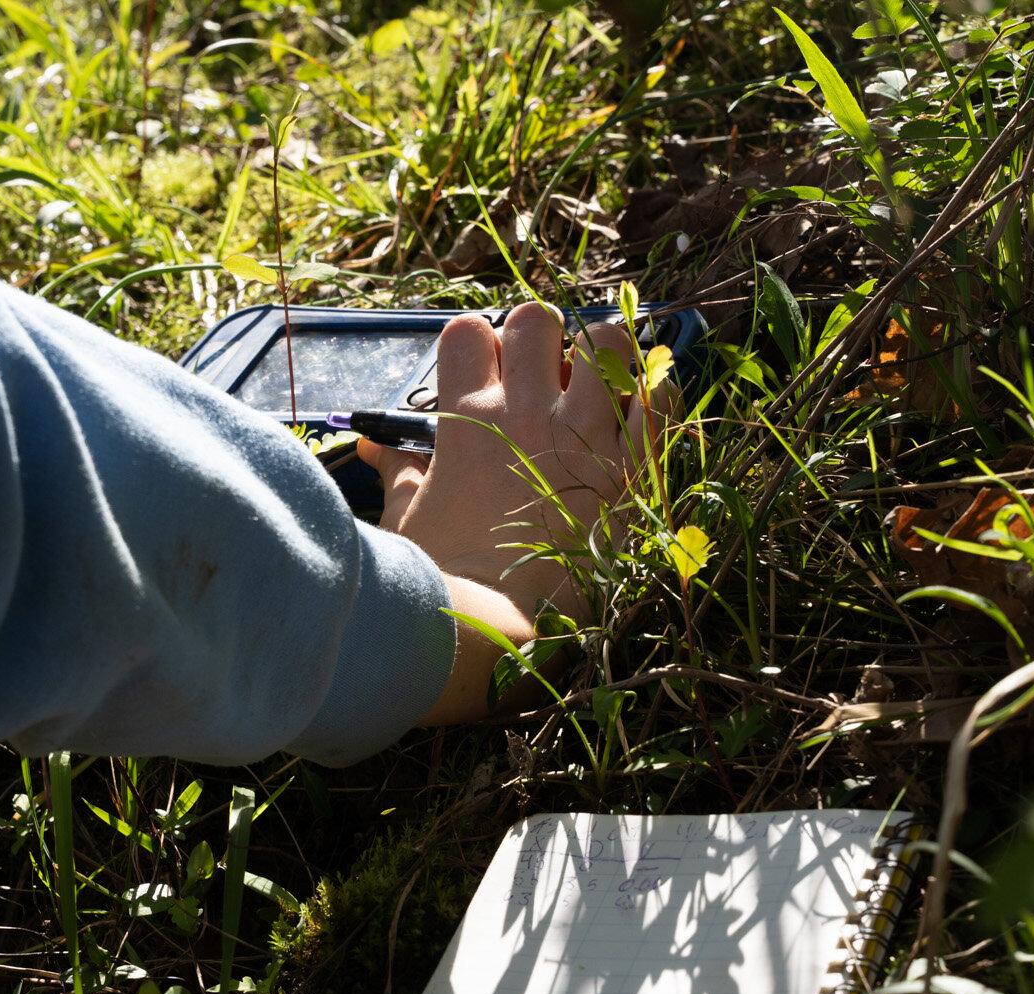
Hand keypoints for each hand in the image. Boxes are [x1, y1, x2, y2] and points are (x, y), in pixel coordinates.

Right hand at [358, 303, 658, 723]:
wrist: (500, 634)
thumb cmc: (444, 580)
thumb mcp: (408, 519)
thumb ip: (397, 470)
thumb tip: (372, 445)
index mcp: (468, 419)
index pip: (467, 331)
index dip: (477, 345)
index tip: (485, 376)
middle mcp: (528, 412)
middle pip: (536, 319)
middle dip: (538, 339)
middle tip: (543, 379)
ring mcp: (586, 435)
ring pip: (606, 339)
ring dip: (600, 355)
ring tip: (596, 389)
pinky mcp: (634, 468)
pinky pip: (661, 397)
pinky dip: (654, 394)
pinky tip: (639, 417)